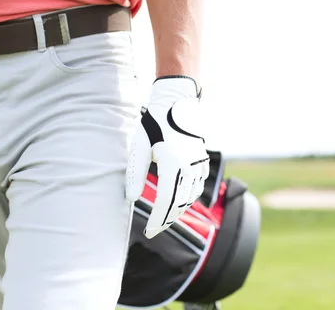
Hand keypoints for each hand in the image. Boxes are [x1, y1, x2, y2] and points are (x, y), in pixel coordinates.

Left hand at [125, 76, 209, 238]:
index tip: (150, 232)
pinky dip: (188, 198)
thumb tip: (131, 199)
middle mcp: (190, 166)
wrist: (177, 104)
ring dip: (178, 210)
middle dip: (167, 220)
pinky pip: (197, 187)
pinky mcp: (203, 162)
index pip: (166, 201)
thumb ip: (136, 174)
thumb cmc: (154, 124)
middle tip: (154, 231)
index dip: (158, 219)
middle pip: (180, 204)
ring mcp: (200, 164)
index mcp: (173, 163)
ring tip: (163, 219)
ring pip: (191, 197)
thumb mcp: (140, 147)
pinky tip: (177, 201)